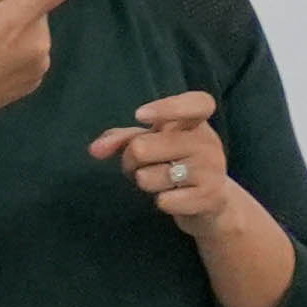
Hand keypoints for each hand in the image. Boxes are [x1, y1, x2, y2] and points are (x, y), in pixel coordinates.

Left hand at [90, 90, 242, 236]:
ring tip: (160, 181)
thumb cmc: (174, 162)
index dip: (167, 107)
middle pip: (142, 148)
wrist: (210, 200)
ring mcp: (212, 170)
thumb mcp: (150, 143)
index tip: (139, 116)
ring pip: (147, 177)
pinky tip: (175, 198)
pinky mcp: (210, 197)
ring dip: (144, 182)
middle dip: (129, 160)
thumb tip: (94, 150)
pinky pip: (164, 201)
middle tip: (141, 165)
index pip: (197, 104)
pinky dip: (161, 202)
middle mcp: (208, 142)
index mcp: (196, 122)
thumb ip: (121, 139)